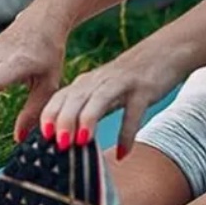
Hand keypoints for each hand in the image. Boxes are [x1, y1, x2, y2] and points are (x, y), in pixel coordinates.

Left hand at [40, 51, 178, 157]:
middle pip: (75, 97)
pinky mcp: (143, 89)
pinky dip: (127, 133)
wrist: (166, 50)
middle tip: (57, 143)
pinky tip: (122, 153)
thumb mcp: (103, 92)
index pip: (60, 98)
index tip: (38, 138)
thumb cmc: (129, 80)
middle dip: (63, 119)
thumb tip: (67, 142)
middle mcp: (99, 81)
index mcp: (86, 83)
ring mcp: (122, 83)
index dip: (48, 116)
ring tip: (81, 142)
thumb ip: (86, 111)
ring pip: (99, 98)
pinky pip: (133, 111)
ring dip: (88, 119)